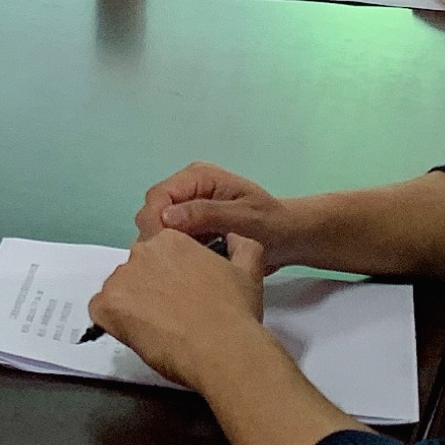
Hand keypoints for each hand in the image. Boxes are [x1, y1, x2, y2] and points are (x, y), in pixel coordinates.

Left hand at [90, 227, 270, 391]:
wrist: (225, 350)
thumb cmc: (236, 312)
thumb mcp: (249, 270)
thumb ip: (242, 245)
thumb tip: (233, 236)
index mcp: (171, 239)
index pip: (158, 251)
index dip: (167, 274)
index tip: (179, 294)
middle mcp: (141, 252)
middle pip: (138, 269)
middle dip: (150, 288)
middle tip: (171, 314)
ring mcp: (121, 279)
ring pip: (120, 289)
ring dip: (133, 305)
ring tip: (158, 328)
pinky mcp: (108, 306)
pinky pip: (100, 311)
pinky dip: (113, 322)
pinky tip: (136, 333)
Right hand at [136, 162, 306, 262]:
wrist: (291, 238)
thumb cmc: (272, 225)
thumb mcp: (244, 218)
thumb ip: (207, 214)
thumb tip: (167, 216)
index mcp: (199, 177)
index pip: (158, 195)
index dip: (155, 221)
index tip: (163, 250)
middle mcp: (188, 187)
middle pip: (153, 210)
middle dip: (158, 236)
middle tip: (174, 264)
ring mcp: (188, 207)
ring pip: (159, 227)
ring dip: (167, 246)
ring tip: (183, 267)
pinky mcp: (191, 226)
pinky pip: (171, 238)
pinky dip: (177, 252)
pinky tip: (190, 266)